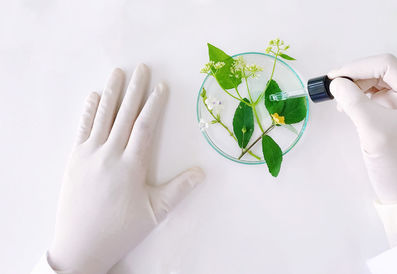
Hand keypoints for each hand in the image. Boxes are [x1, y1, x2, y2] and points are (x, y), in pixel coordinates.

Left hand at [48, 64, 204, 272]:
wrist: (80, 244)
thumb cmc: (121, 229)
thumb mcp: (155, 212)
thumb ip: (179, 190)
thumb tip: (202, 172)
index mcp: (131, 165)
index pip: (145, 126)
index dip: (154, 104)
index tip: (160, 86)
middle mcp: (109, 154)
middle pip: (125, 115)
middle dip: (135, 89)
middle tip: (142, 68)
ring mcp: (89, 154)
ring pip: (102, 116)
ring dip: (111, 93)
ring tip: (118, 73)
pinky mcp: (74, 159)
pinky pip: (82, 129)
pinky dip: (89, 111)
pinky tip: (94, 97)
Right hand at [328, 54, 396, 202]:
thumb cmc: (395, 163)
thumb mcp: (373, 129)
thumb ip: (353, 101)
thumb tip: (336, 83)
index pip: (388, 66)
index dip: (358, 67)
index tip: (334, 78)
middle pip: (382, 72)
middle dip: (356, 77)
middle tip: (334, 88)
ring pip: (377, 84)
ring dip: (356, 88)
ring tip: (340, 101)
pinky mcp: (395, 118)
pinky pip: (375, 99)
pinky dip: (359, 99)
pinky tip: (348, 108)